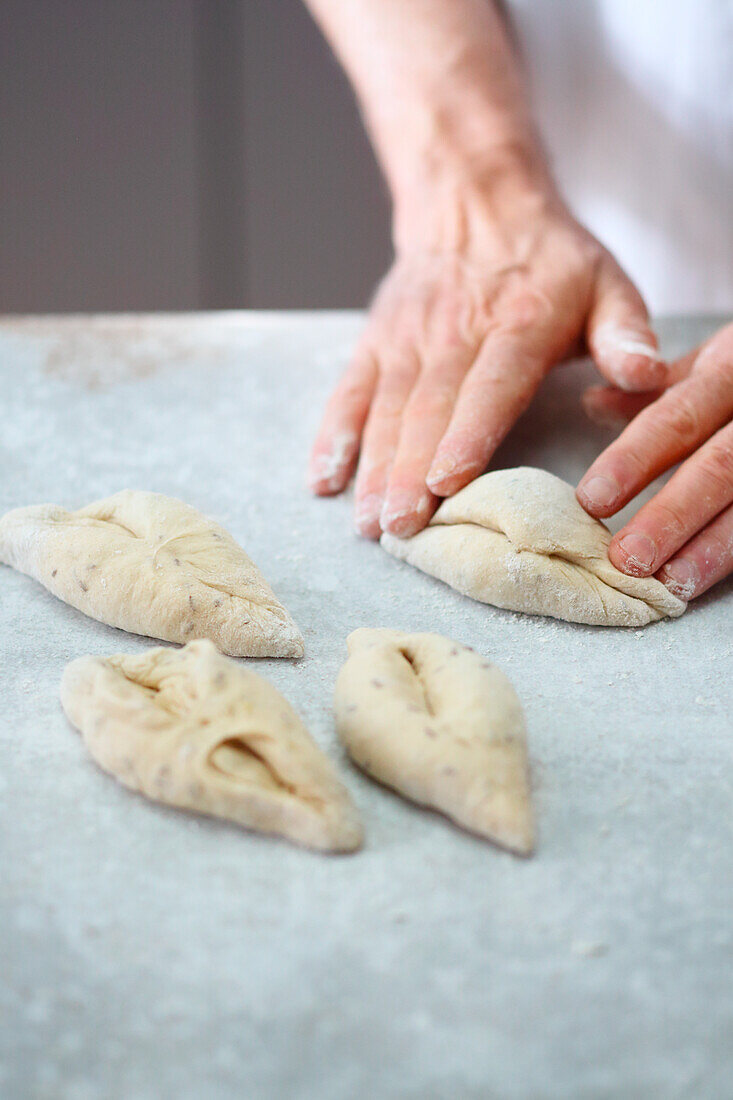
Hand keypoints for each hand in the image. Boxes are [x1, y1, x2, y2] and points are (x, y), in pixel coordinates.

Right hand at [309, 182, 664, 538]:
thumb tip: (647, 376)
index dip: (465, 434)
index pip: (488, 385)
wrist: (475, 203)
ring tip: (367, 521)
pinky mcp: (376, 344)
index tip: (445, 482)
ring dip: (372, 467)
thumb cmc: (548, 260)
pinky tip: (322, 479)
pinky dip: (333, 435)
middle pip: (428, 410)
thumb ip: (626, 332)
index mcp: (517, 323)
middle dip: (409, 473)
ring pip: (385, 409)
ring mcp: (407, 340)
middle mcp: (453, 332)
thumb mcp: (606, 281)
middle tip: (399, 528)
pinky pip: (349, 392)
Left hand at [577, 323, 732, 599]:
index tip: (592, 499)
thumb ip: (656, 390)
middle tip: (627, 559)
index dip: (634, 459)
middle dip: (672, 517)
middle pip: (719, 467)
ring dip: (713, 549)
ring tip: (672, 584)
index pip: (677, 417)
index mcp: (729, 370)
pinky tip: (708, 578)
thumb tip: (593, 403)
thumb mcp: (710, 362)